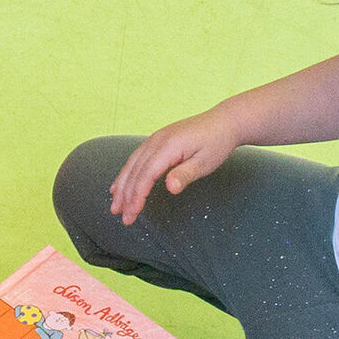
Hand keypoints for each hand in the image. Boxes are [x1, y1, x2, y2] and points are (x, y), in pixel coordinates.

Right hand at [107, 105, 240, 224]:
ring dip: (121, 186)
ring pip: (131, 165)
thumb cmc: (216, 143)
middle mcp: (156, 141)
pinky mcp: (156, 140)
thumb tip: (170, 188)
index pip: (146, 175)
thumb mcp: (205, 162)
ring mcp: (154, 139)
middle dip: (126, 196)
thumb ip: (185, 175)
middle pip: (134, 171)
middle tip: (122, 217)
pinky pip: (135, 159)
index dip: (137, 195)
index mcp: (168, 147)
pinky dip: (126, 174)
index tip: (132, 213)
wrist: (223, 122)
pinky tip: (119, 185)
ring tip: (115, 206)